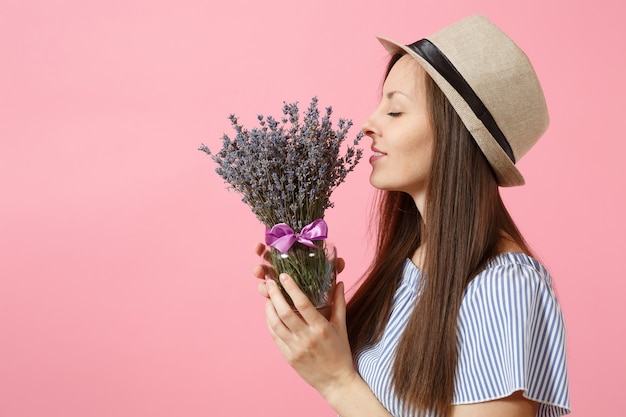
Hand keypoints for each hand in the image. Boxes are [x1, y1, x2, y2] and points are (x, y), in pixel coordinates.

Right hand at [253, 242, 344, 297]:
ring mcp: (278, 289)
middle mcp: (283, 275)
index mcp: (294, 266)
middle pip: (267, 261)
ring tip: (258, 270)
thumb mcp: (329, 284)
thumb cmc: (326, 300)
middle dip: (261, 253)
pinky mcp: (276, 303)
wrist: (323, 325)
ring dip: (260, 271)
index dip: (270, 246)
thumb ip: (334, 272)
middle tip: (257, 249)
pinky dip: (264, 291)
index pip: (279, 252)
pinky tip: (264, 288)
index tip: (263, 242)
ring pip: (264, 277)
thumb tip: (340, 261)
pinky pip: (267, 295)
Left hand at [264, 272, 356, 397]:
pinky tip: (270, 313)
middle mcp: (306, 338)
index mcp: (321, 328)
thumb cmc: (340, 352)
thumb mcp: (341, 327)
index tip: (283, 275)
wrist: (335, 381)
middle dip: (274, 294)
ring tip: (268, 297)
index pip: (302, 303)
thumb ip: (339, 303)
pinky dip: (269, 322)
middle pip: (284, 312)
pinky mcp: (287, 356)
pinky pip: (274, 336)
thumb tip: (339, 282)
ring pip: (275, 324)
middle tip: (270, 282)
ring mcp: (295, 348)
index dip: (291, 287)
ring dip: (269, 308)